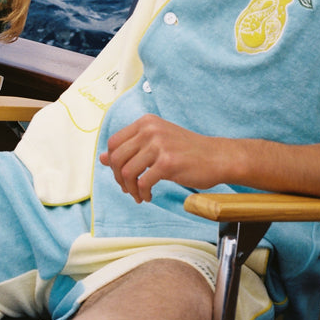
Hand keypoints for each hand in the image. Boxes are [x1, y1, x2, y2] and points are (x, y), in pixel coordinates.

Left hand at [100, 114, 225, 203]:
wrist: (217, 157)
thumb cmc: (188, 151)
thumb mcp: (157, 143)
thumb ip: (131, 147)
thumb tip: (101, 157)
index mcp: (146, 122)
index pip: (114, 142)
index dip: (112, 162)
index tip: (121, 175)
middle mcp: (150, 129)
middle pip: (116, 157)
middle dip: (118, 178)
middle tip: (128, 188)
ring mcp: (159, 145)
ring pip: (127, 172)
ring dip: (130, 189)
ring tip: (139, 195)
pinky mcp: (167, 162)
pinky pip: (143, 183)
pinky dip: (142, 194)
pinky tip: (149, 197)